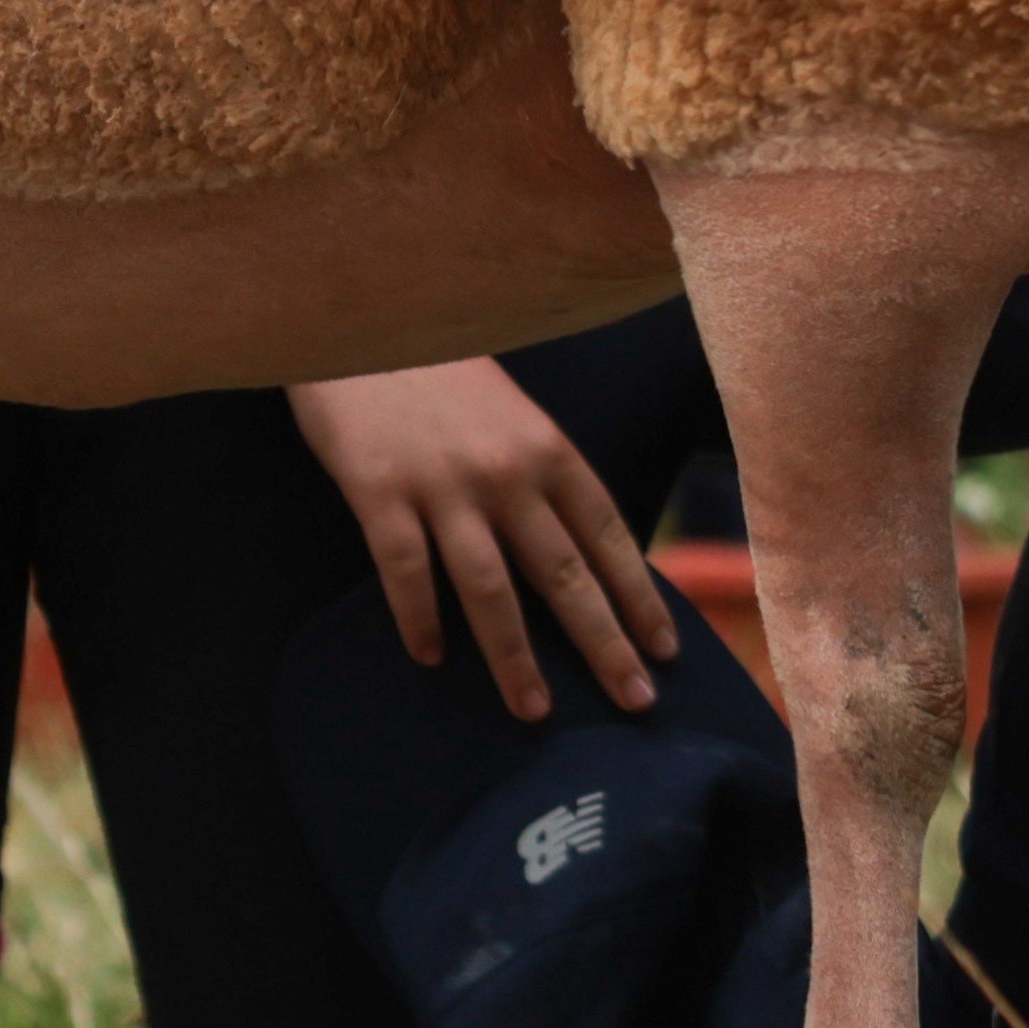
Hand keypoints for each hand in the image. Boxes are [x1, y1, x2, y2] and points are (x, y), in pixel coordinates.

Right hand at [290, 361, 677, 724]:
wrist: (364, 317)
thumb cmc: (441, 374)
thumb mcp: (512, 416)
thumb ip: (541, 476)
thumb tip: (580, 556)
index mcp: (548, 449)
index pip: (608, 536)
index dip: (639, 597)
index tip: (665, 649)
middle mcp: (507, 472)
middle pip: (564, 575)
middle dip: (605, 644)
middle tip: (636, 701)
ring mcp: (443, 485)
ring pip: (490, 590)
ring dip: (515, 658)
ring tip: (532, 710)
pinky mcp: (379, 492)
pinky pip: (406, 573)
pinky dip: (419, 621)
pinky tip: (430, 657)